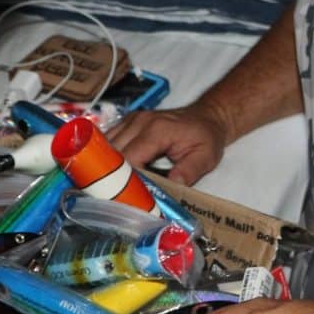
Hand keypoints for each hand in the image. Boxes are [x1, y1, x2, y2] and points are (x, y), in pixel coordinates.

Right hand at [107, 102, 231, 185]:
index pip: (129, 158)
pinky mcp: (128, 121)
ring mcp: (132, 119)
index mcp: (157, 130)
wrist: (207, 116)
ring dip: (108, 165)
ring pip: (106, 144)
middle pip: (112, 152)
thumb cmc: (207, 138)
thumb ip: (189, 172)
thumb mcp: (206, 158)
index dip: (124, 179)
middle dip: (112, 175)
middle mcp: (140, 122)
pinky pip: (110, 138)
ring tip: (113, 186)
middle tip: (116, 197)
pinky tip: (115, 170)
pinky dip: (109, 155)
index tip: (125, 198)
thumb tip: (171, 187)